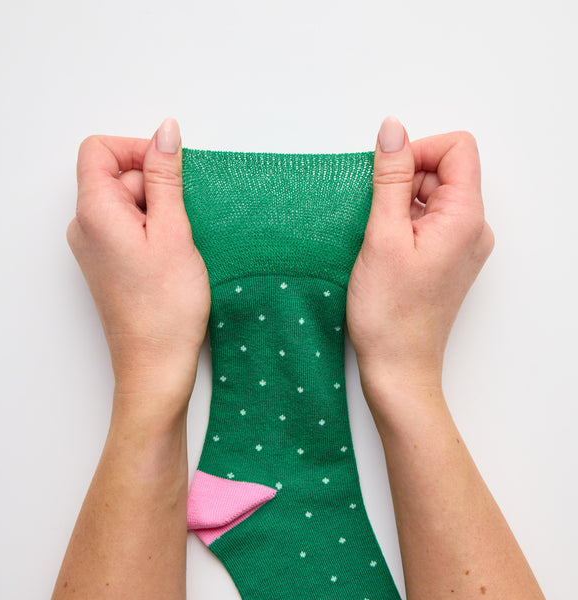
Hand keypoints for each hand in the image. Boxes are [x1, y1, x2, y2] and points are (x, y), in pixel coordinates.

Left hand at [67, 118, 209, 417]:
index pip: (99, 150)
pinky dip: (154, 229)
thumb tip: (165, 132)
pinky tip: (174, 254)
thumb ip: (166, 177)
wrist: (156, 364)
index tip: (171, 171)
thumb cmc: (166, 306)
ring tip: (181, 243)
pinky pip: (129, 227)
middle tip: (183, 220)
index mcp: (94, 212)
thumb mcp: (174, 231)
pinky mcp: (110, 263)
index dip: (137, 150)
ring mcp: (96, 246)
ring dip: (159, 210)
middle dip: (155, 186)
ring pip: (127, 203)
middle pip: (116, 176)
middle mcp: (85, 226)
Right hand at [347, 117, 493, 400]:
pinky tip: (384, 247)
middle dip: (405, 180)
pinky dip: (404, 222)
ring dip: (400, 203)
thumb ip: (390, 177)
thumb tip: (393, 129)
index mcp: (466, 217)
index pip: (457, 148)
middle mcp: (473, 228)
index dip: (417, 151)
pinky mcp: (447, 259)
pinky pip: (429, 220)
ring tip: (379, 238)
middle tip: (377, 217)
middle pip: (444, 171)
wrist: (397, 366)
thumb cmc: (389, 312)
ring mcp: (462, 245)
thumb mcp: (383, 235)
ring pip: (433, 196)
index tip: (386, 178)